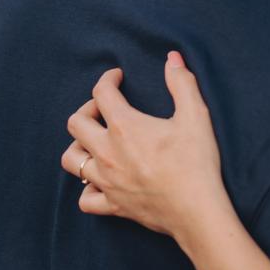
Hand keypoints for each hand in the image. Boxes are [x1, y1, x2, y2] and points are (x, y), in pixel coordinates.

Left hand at [61, 52, 224, 238]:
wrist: (197, 211)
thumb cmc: (197, 163)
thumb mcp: (196, 116)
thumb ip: (182, 83)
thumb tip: (172, 58)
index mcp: (125, 127)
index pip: (102, 93)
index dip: (108, 79)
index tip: (118, 78)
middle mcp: (107, 152)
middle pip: (75, 123)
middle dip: (87, 109)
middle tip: (105, 109)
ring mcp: (106, 181)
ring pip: (71, 159)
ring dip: (79, 145)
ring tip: (96, 142)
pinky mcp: (113, 205)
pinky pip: (85, 198)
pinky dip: (88, 187)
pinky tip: (101, 180)